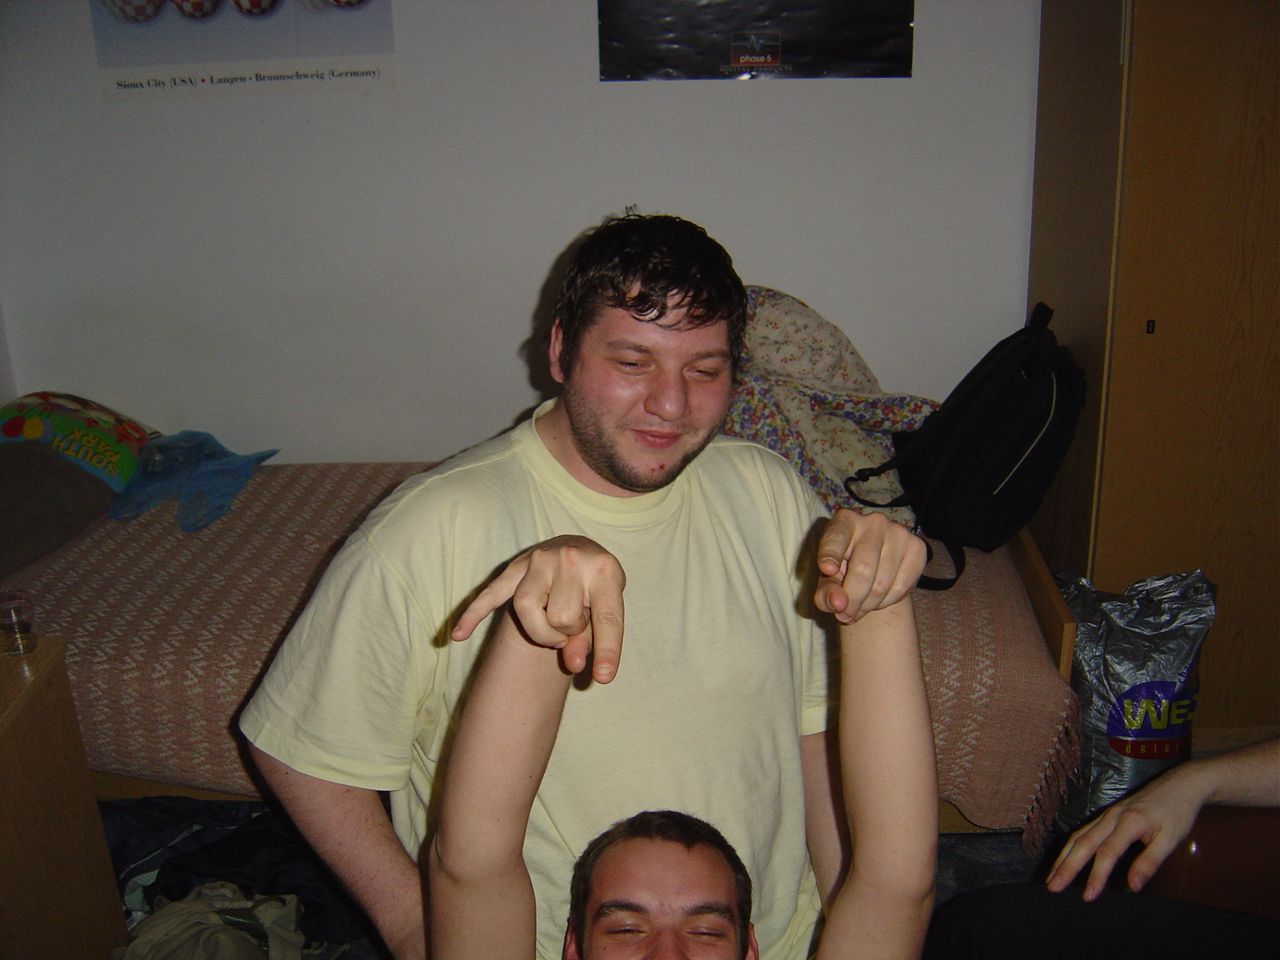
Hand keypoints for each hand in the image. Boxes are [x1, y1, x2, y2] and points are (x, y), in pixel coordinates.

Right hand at [450, 535, 625, 683]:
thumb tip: (573, 664)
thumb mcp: (606, 609)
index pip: (606, 617)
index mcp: (605, 570)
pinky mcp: (515, 567)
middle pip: (562, 615)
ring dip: (540, 630)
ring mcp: (539, 560)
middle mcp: (571, 558)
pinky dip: (473, 615)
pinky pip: (490, 594)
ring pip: (526, 607)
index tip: (604, 678)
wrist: (581, 549)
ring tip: (552, 631)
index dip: (607, 651)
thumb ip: (593, 639)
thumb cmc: (596, 586)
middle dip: (569, 632)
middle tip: (575, 626)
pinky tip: (457, 636)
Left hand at [813, 509, 925, 622]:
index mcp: (844, 521)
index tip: (826, 569)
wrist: (875, 569)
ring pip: (882, 584)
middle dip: (852, 600)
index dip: (831, 554)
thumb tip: (839, 604)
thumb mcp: (827, 581)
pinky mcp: (917, 547)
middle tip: (845, 615)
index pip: (836, 538)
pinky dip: (888, 602)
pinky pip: (901, 587)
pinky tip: (880, 598)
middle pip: (862, 570)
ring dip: (868, 605)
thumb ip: (826, 593)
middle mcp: (873, 522)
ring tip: (861, 605)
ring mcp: (898, 532)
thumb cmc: (843, 572)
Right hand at [1045, 770, 1205, 899]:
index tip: (1088, 897)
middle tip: (1053, 887)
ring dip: (1063, 856)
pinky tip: (1066, 857)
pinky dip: (1071, 846)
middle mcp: (1112, 816)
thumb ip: (1150, 862)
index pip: (1107, 852)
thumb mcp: (1171, 839)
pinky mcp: (1107, 814)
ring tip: (1052, 877)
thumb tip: (1132, 887)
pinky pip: (1084, 830)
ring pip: (1079, 835)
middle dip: (1066, 866)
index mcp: (1129, 822)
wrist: (1180, 784)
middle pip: (1084, 843)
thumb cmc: (1178, 813)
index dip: (1096, 875)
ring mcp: (1107, 814)